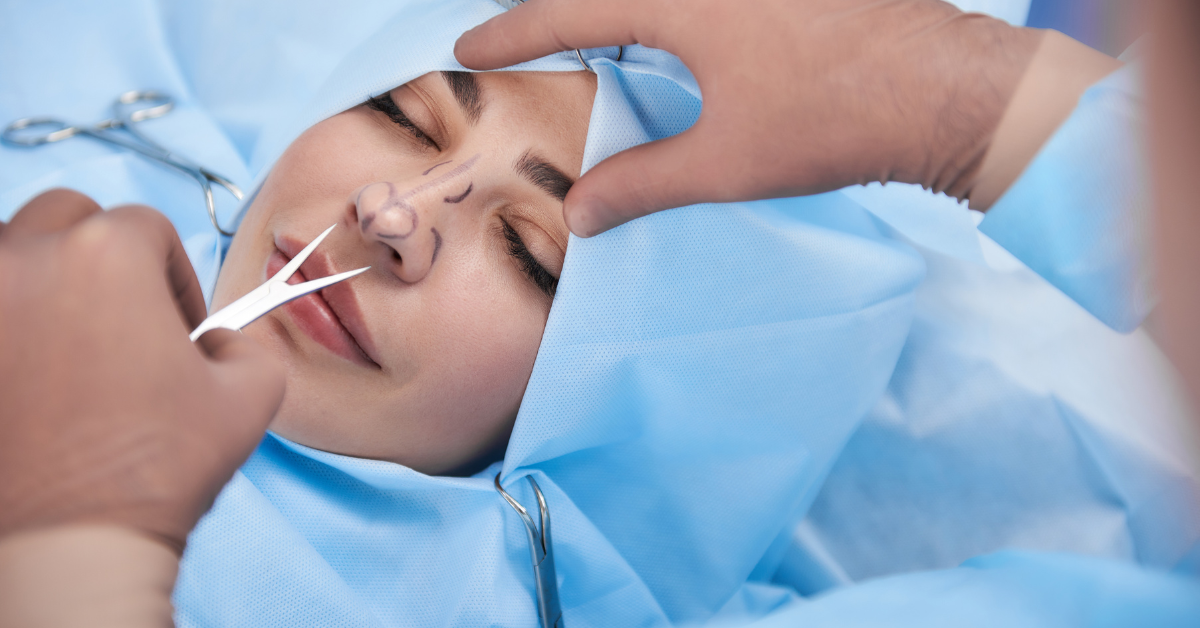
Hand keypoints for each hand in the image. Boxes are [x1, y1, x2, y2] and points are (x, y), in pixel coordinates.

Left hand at [0, 189, 284, 552]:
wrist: (69, 543)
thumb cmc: (157, 467)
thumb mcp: (251, 395)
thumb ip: (247, 343)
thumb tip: (220, 341)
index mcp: (108, 254)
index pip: (148, 229)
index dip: (173, 279)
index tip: (177, 327)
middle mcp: (26, 257)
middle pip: (68, 220)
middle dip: (101, 259)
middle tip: (120, 320)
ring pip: (12, 254)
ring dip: (45, 283)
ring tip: (69, 348)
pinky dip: (9, 324)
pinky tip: (30, 372)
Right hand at [456, 0, 1041, 235]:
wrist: (947, 88)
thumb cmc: (834, 120)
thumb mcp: (726, 160)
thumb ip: (643, 182)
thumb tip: (579, 214)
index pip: (572, 10)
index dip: (514, 32)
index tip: (470, 46)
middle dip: (564, 11)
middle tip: (527, 36)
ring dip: (622, 10)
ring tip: (594, 37)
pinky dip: (672, 12)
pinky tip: (678, 35)